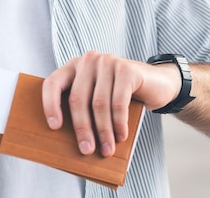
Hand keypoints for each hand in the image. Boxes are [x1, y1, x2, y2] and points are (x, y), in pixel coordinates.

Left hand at [42, 51, 180, 156]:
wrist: (159, 83)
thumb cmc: (123, 95)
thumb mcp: (98, 97)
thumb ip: (84, 107)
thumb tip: (68, 140)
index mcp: (75, 66)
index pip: (53, 83)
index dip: (50, 106)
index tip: (54, 127)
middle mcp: (90, 60)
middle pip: (78, 99)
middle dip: (83, 129)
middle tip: (87, 150)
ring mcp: (109, 62)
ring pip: (99, 104)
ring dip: (103, 131)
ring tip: (107, 149)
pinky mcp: (127, 69)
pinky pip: (118, 102)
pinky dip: (119, 123)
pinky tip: (121, 136)